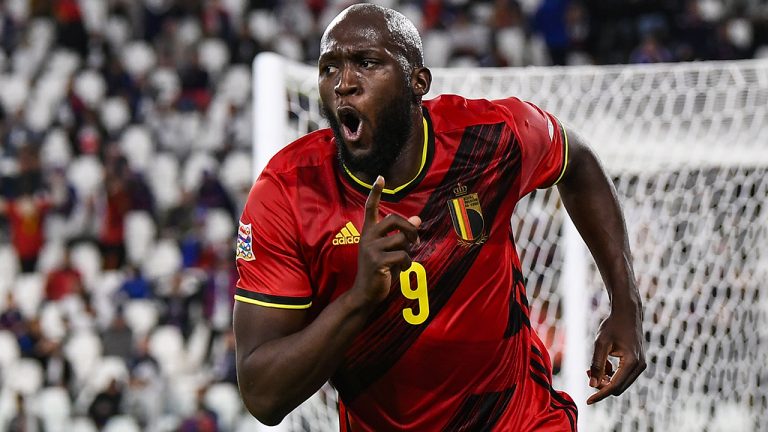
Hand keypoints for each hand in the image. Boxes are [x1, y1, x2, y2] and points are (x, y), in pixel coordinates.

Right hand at [353, 176, 420, 303]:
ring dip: (409, 251)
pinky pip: (403, 255)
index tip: (380, 178)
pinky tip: (402, 270)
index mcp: (368, 232)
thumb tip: (418, 219)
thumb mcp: (391, 250)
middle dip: (410, 228)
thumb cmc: (380, 270)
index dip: (375, 192)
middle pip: (394, 219)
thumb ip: (401, 235)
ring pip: (402, 240)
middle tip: (415, 241)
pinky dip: (407, 263)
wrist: (365, 293)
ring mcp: (371, 248)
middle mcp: (368, 237)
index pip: (370, 208)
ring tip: (404, 261)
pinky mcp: (377, 261)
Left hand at [586, 303, 645, 404]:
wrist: (627, 314)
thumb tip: (592, 385)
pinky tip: (603, 364)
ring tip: (592, 367)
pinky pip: (623, 376)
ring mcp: (641, 365)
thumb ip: (597, 364)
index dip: (600, 394)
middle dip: (602, 384)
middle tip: (588, 372)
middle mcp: (639, 366)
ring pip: (620, 383)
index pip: (614, 386)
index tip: (587, 401)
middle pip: (618, 388)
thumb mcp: (601, 343)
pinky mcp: (638, 363)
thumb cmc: (613, 326)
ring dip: (606, 379)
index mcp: (632, 362)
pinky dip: (612, 374)